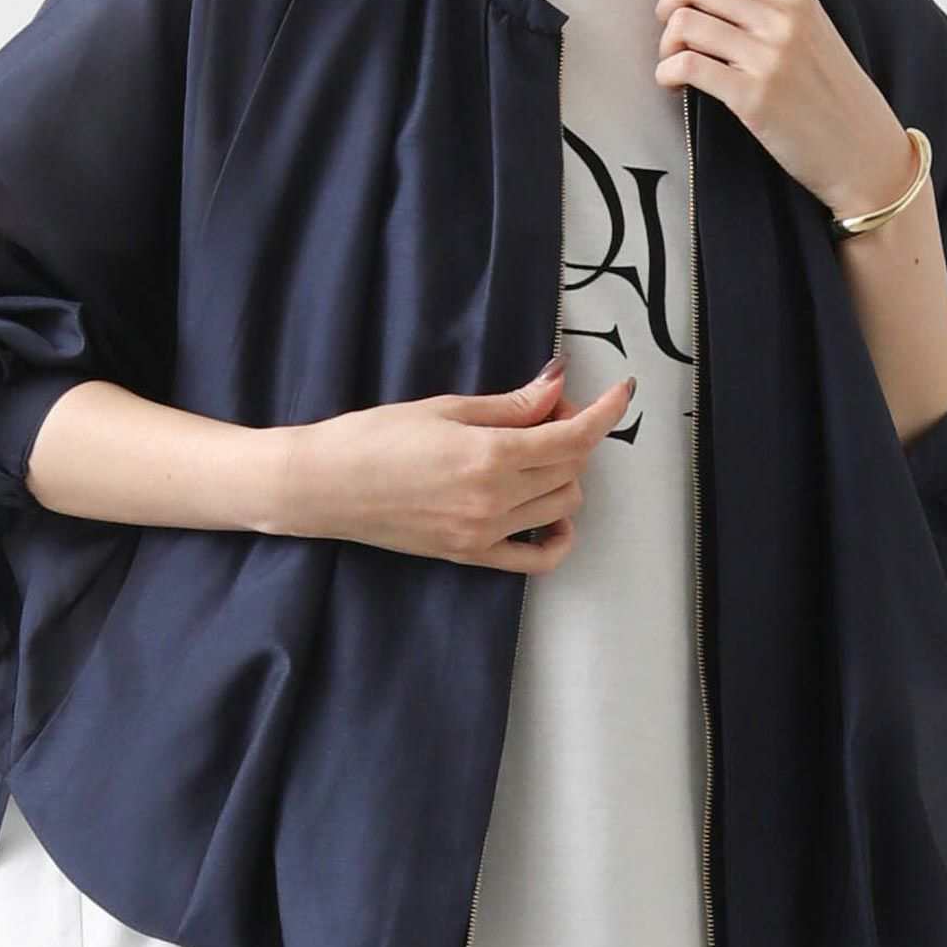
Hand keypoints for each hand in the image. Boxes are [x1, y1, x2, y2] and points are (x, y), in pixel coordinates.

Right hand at [269, 363, 633, 571]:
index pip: (572, 435)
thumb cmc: (373, 438)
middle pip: (572, 467)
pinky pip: (537, 559)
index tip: (623, 391)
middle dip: (574, 433)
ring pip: (562, 506)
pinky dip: (557, 537)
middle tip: (547, 409)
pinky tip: (550, 514)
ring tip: (534, 451)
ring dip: (564, 475)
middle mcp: (495, 500)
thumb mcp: (444, 408)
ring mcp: (485, 533)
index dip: (607, 411)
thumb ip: (509, 405)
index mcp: (489, 455)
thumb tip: (558, 386)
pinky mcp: (471, 556)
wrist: (324, 486)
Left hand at [651, 0, 918, 217]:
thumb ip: (769, 3)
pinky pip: (687, 66)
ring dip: (665, 42)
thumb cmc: (833, 94)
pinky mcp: (754, 97)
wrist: (865, 152)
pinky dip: (666, 73)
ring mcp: (769, 57)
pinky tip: (674, 83)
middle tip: (670, 28)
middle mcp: (783, 19)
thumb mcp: (812, 31)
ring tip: (675, 60)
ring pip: (685, 22)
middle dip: (666, 2)